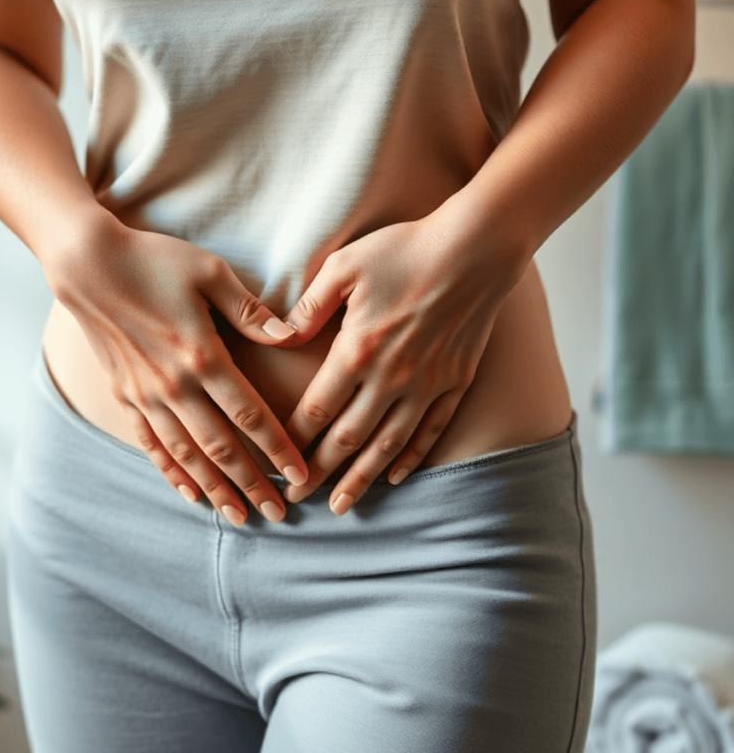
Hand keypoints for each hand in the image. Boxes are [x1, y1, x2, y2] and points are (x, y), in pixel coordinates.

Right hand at [50, 217, 309, 524]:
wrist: (86, 263)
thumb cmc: (153, 260)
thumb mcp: (210, 272)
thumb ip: (251, 311)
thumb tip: (290, 335)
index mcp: (203, 356)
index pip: (250, 416)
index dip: (279, 449)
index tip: (301, 475)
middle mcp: (174, 386)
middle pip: (222, 448)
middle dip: (253, 484)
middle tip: (279, 514)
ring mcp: (146, 395)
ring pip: (186, 455)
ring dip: (215, 489)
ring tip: (239, 517)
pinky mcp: (125, 395)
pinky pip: (151, 444)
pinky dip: (171, 472)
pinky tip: (189, 493)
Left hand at [270, 211, 523, 512]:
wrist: (477, 247)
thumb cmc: (405, 249)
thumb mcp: (344, 266)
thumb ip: (309, 308)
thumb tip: (279, 337)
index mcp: (356, 351)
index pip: (315, 411)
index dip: (292, 441)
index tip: (275, 462)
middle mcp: (391, 377)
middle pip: (347, 439)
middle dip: (318, 473)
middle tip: (295, 498)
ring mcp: (427, 384)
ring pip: (387, 445)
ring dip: (361, 479)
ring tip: (341, 505)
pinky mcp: (455, 382)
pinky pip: (429, 432)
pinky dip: (409, 458)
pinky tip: (393, 477)